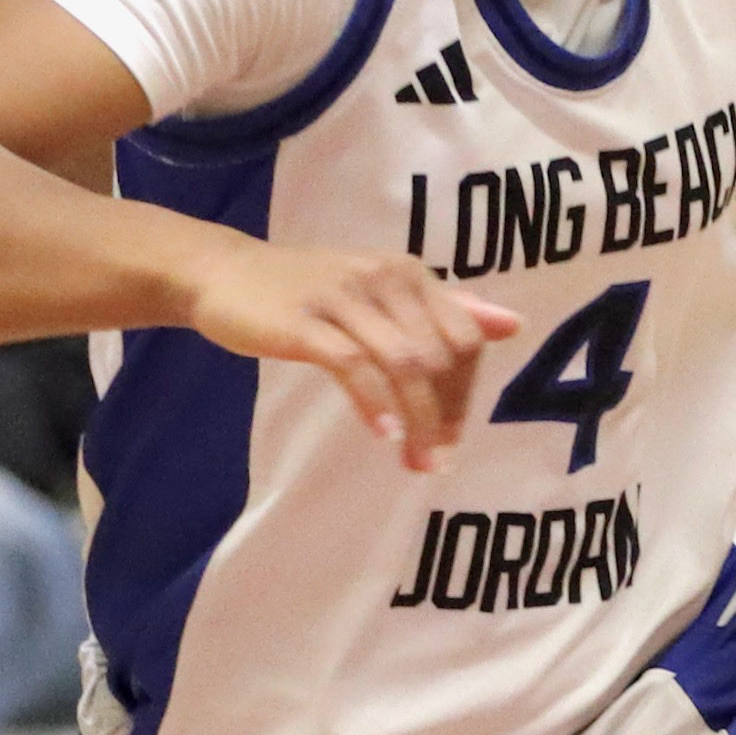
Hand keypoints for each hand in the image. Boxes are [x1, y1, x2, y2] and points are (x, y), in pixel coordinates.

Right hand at [183, 233, 520, 468]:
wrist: (224, 274)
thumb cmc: (305, 289)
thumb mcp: (379, 291)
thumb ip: (442, 309)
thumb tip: (511, 324)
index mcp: (409, 273)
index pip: (465, 336)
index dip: (466, 392)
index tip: (451, 436)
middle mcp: (385, 279)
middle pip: (442, 354)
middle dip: (445, 414)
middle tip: (431, 459)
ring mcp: (344, 298)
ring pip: (405, 363)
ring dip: (418, 419)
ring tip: (415, 460)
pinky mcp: (305, 322)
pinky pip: (353, 365)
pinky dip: (374, 403)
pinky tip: (382, 434)